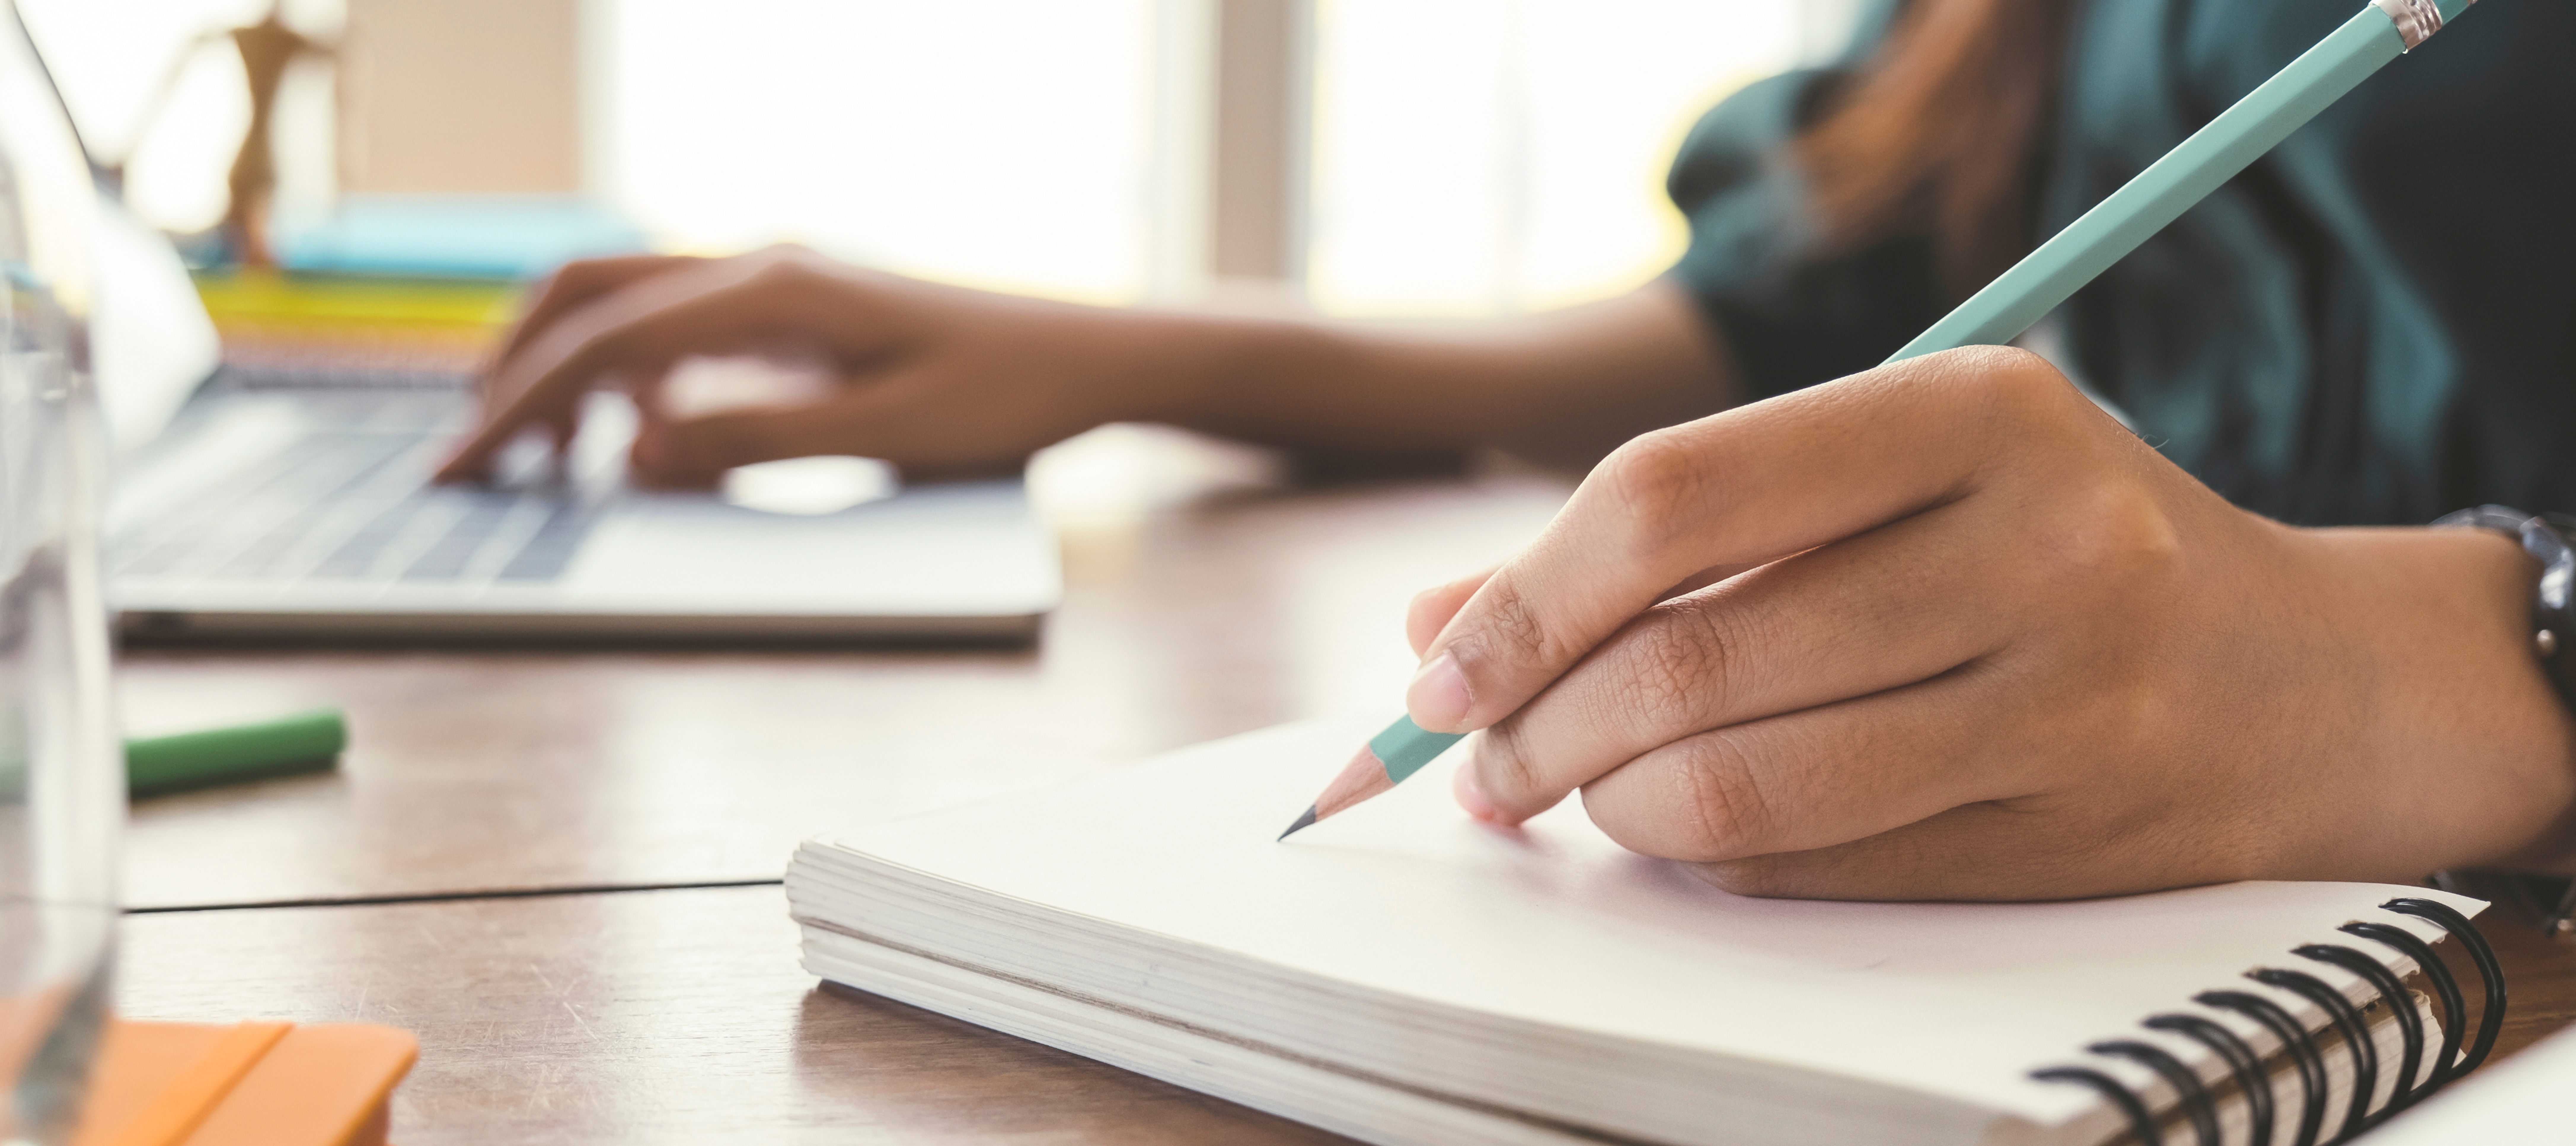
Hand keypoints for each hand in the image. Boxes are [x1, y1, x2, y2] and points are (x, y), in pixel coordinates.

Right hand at [435, 246, 1178, 485]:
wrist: (1085, 360)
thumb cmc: (1001, 397)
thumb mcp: (883, 433)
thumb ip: (753, 439)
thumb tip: (629, 450)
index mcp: (774, 291)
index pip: (607, 345)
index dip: (520, 407)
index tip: (462, 467)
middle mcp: (760, 268)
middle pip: (588, 296)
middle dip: (513, 373)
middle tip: (468, 460)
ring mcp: (774, 282)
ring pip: (624, 302)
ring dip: (563, 370)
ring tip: (534, 458)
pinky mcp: (791, 310)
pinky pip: (679, 326)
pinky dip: (628, 375)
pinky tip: (633, 438)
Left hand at [1405, 347, 2575, 899]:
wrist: (2297, 674)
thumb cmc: (2045, 544)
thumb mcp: (1879, 476)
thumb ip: (1657, 537)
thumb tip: (1442, 625)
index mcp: (1975, 411)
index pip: (1673, 498)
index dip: (1524, 598)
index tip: (1438, 665)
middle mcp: (2039, 545)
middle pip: (1689, 663)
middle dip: (1538, 727)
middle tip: (1478, 753)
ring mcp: (2068, 701)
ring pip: (1741, 791)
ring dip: (1609, 807)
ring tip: (1569, 792)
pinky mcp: (2065, 832)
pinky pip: (1813, 867)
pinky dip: (1710, 857)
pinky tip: (1684, 825)